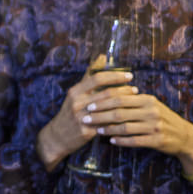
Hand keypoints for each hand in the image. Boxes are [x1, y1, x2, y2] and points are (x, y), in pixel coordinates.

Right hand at [36, 54, 136, 170]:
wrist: (57, 137)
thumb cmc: (70, 112)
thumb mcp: (76, 93)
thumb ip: (89, 76)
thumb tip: (102, 57)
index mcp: (75, 92)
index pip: (97, 78)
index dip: (115, 76)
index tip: (129, 76)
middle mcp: (77, 103)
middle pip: (106, 93)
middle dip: (124, 90)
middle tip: (135, 89)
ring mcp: (82, 117)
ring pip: (109, 108)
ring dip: (125, 104)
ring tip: (135, 100)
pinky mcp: (86, 131)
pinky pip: (108, 124)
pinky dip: (119, 120)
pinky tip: (128, 117)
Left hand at [89, 88, 192, 173]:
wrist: (184, 136)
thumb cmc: (162, 118)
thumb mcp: (152, 104)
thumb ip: (134, 99)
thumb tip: (110, 90)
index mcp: (148, 100)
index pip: (120, 98)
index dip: (103, 102)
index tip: (89, 104)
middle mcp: (152, 111)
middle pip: (120, 112)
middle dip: (100, 115)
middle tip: (86, 117)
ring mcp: (155, 126)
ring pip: (125, 127)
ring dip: (108, 128)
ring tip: (96, 129)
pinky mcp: (157, 140)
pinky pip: (135, 140)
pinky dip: (121, 140)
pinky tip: (111, 140)